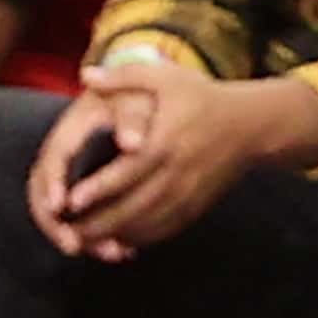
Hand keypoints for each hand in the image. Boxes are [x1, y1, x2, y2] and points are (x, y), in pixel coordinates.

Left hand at [30, 62, 317, 256]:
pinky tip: (116, 239)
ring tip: (82, 241)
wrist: (252, 124)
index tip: (68, 202)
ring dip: (111, 237)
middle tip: (65, 232)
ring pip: (144, 225)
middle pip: (131, 208)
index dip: (96, 191)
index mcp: (165, 141)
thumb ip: (125, 76)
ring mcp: (187, 194)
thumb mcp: (167, 77)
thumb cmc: (203, 97)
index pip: (125, 173)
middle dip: (96, 224)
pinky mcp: (195, 207)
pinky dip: (136, 239)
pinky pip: (162, 231)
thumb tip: (86, 76)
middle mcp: (176, 173)